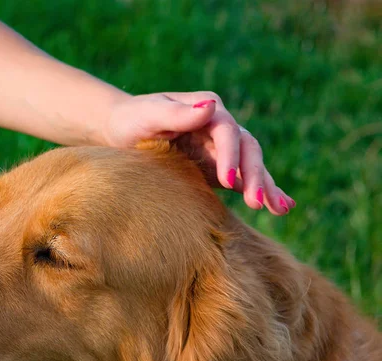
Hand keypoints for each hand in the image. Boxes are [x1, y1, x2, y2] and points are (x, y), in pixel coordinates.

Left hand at [104, 92, 293, 215]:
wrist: (121, 134)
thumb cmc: (132, 120)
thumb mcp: (148, 115)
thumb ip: (176, 114)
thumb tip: (211, 109)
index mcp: (206, 109)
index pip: (227, 130)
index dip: (230, 154)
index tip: (227, 179)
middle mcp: (220, 127)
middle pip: (246, 148)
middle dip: (253, 174)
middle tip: (254, 202)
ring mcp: (221, 150)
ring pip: (251, 165)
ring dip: (266, 186)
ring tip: (281, 209)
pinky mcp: (218, 170)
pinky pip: (243, 181)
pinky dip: (263, 191)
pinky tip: (280, 206)